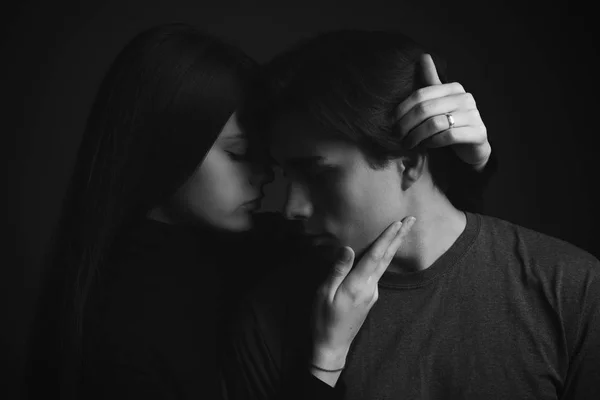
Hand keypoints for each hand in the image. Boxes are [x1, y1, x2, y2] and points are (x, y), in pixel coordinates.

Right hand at [310, 217, 415, 369]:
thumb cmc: (323, 318)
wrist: (332, 345)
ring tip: (401, 230)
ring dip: (393, 246)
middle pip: (387, 258)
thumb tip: (348, 248)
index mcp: (358, 285)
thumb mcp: (324, 293)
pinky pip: (377, 272)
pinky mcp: (370, 297)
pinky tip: (382, 251)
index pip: (375, 256)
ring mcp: (373, 293)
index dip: (386, 238)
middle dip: (400, 237)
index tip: (398, 223)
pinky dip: (383, 257)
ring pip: (384, 264)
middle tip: (412, 219)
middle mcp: (370, 288)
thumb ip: (338, 270)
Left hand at [394, 53, 491, 169]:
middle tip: (397, 136)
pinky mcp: (478, 133)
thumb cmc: (451, 123)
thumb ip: (431, 80)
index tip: (392, 122)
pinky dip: (433, 142)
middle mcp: (465, 98)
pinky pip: (448, 136)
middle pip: (425, 109)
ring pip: (435, 124)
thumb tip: (423, 55)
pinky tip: (427, 146)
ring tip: (408, 144)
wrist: (473, 146)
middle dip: (406, 125)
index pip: (420, 95)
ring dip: (417, 136)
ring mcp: (474, 115)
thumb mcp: (439, 101)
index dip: (402, 109)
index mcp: (454, 88)